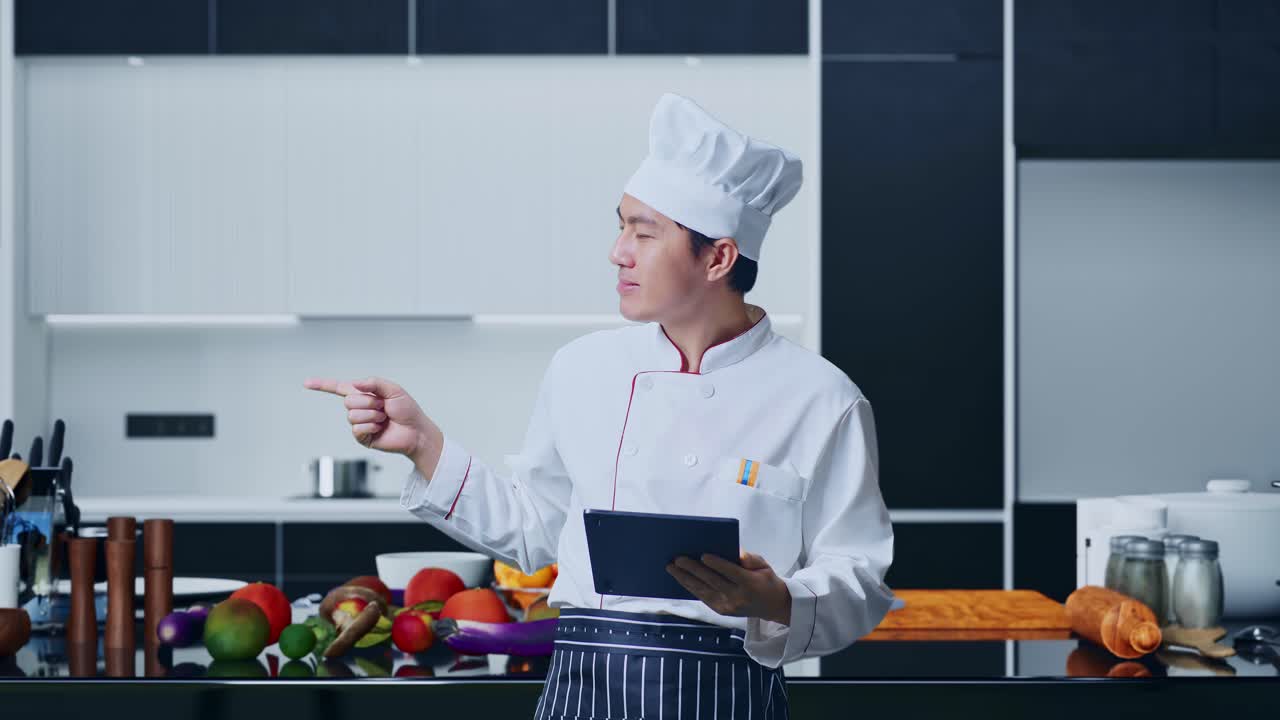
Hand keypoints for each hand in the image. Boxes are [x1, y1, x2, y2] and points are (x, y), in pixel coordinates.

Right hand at [303, 376, 439, 462]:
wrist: (416, 431)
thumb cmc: (407, 410)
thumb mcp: (394, 390)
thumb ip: (374, 382)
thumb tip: (355, 383)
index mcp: (365, 395)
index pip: (339, 388)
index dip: (323, 385)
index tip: (306, 383)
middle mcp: (360, 408)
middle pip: (348, 401)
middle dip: (369, 402)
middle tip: (384, 407)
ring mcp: (360, 423)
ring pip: (353, 415)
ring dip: (372, 415)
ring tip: (385, 418)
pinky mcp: (363, 437)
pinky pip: (357, 428)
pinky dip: (371, 426)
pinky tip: (380, 427)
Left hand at [667, 550, 791, 625]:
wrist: (773, 606)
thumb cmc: (766, 580)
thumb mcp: (763, 565)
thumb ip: (749, 558)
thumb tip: (734, 552)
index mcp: (750, 584)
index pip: (730, 572)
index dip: (716, 564)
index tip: (702, 555)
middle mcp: (737, 597)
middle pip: (712, 581)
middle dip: (693, 569)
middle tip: (678, 559)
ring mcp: (728, 606)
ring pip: (703, 591)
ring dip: (685, 579)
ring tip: (671, 568)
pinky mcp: (721, 611)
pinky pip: (703, 597)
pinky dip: (691, 587)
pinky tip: (681, 578)